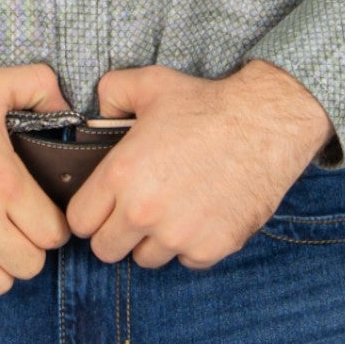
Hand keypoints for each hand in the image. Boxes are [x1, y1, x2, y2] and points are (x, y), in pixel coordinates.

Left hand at [64, 61, 338, 270]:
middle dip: (115, 232)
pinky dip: (191, 245)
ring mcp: (178, 235)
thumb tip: (97, 114)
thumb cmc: (207, 103)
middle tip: (136, 210)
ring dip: (153, 241)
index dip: (91, 211)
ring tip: (172, 208)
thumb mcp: (150, 83)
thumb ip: (111, 94)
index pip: (79, 221)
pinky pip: (186, 261)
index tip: (105, 203)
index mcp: (121, 175)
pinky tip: (202, 213)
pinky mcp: (210, 249)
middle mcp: (143, 212)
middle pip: (105, 250)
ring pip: (146, 259)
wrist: (265, 123)